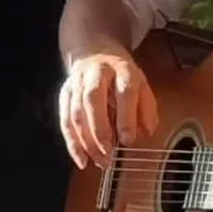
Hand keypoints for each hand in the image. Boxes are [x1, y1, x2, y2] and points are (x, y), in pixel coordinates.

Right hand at [59, 45, 157, 169]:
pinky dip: (71, 142)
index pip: (124, 91)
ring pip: (76, 111)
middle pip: (93, 98)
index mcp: (122, 69)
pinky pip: (65, 118)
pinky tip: (81, 159)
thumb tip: (147, 132)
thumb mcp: (141, 83)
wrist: (95, 49)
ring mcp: (78, 81)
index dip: (126, 117)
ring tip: (98, 162)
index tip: (128, 141)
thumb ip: (147, 107)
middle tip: (108, 155)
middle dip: (100, 130)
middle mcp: (97, 72)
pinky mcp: (65, 91)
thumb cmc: (121, 74)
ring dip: (86, 141)